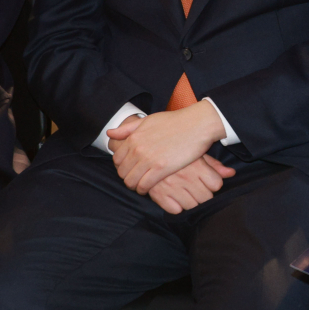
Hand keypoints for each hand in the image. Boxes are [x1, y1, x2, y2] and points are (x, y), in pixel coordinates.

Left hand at [107, 100, 226, 193]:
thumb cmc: (176, 121)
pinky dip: (143, 189)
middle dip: (127, 177)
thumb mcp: (149, 120)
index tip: (130, 168)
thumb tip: (110, 132)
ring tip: (141, 184)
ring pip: (130, 181)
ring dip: (134, 185)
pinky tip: (148, 188)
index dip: (122, 166)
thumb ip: (128, 128)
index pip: (116, 159)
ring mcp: (149, 159)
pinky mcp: (161, 169)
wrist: (197, 124)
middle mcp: (138, 149)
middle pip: (122, 172)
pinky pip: (144, 185)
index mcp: (134, 137)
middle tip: (136, 178)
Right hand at [147, 154, 236, 213]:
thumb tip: (231, 173)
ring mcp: (171, 187)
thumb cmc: (177, 150)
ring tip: (186, 192)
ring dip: (191, 201)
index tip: (207, 180)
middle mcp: (186, 177)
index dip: (213, 184)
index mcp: (197, 166)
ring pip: (192, 206)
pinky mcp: (158, 194)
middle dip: (204, 194)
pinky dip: (176, 206)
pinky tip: (174, 197)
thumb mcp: (197, 153)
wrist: (147, 148)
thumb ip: (214, 165)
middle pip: (206, 198)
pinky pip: (175, 210)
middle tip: (197, 188)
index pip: (217, 185)